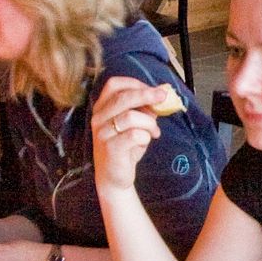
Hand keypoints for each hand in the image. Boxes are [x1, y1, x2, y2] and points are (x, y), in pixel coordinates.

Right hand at [89, 75, 165, 193]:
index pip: (114, 85)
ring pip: (130, 117)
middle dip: (146, 95)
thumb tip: (160, 94)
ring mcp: (102, 133)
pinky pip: (134, 135)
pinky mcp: (110, 148)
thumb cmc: (125, 148)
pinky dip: (146, 136)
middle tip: (163, 97)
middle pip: (123, 97)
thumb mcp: (134, 124)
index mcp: (102, 108)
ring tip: (154, 132)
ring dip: (149, 123)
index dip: (135, 83)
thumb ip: (144, 109)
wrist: (113, 177)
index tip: (153, 89)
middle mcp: (98, 118)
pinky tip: (147, 141)